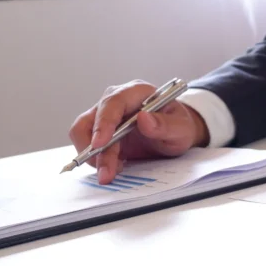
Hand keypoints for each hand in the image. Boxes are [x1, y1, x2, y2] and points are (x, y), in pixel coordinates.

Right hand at [69, 80, 208, 183]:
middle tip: (106, 172)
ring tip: (110, 172)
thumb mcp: (182, 128)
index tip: (100, 143)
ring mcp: (106, 115)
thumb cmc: (179, 126)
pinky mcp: (101, 131)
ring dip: (92, 156)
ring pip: (83, 133)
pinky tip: (112, 167)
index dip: (104, 123)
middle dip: (96, 150)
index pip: (113, 102)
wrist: (175, 134)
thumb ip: (166, 124)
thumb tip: (144, 118)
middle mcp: (117, 100)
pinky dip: (95, 158)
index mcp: (137, 92)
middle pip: (91, 120)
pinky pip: (88, 144)